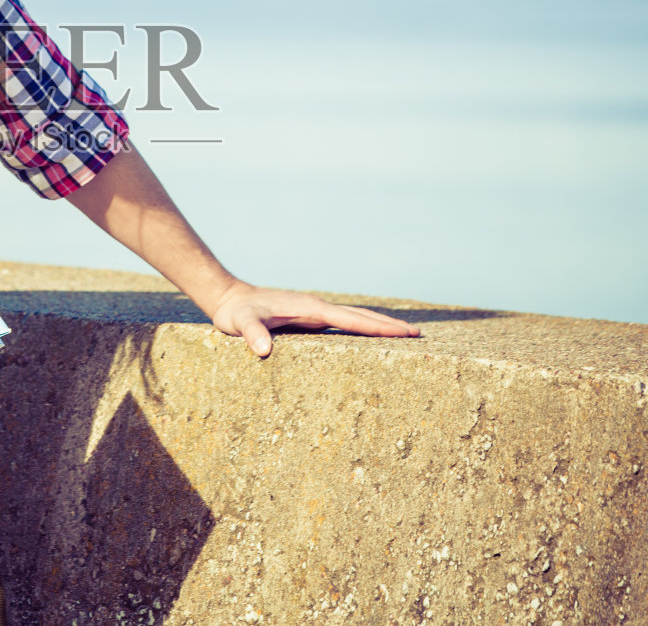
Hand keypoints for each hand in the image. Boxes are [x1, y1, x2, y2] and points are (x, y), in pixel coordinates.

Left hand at [209, 281, 421, 357]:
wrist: (229, 298)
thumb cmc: (236, 313)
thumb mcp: (240, 324)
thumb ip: (251, 333)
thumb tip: (263, 349)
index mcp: (311, 308)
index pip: (352, 320)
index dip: (379, 328)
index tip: (405, 333)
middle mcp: (317, 308)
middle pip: (361, 317)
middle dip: (389, 325)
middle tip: (418, 335)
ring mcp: (314, 312)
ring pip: (354, 319)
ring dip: (378, 326)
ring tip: (403, 336)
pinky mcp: (308, 319)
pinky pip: (342, 325)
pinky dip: (361, 329)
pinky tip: (368, 338)